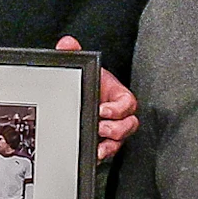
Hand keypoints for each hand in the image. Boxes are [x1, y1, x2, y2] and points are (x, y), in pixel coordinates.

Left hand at [71, 41, 139, 159]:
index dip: (119, 108)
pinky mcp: (103, 142)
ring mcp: (111, 129)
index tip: (104, 109)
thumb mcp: (78, 69)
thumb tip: (67, 44)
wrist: (75, 100)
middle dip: (117, 128)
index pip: (128, 102)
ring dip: (111, 144)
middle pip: (129, 124)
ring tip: (98, 144)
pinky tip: (95, 154)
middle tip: (100, 127)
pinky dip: (103, 154)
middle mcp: (117, 114)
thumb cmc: (84, 85)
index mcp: (115, 95)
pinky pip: (109, 151)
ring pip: (121, 140)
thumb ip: (73, 54)